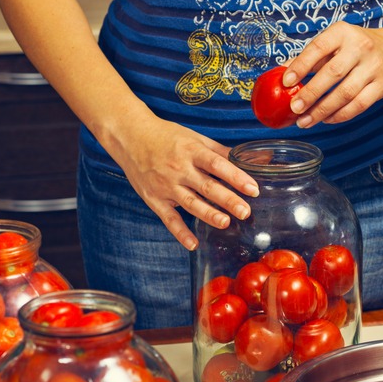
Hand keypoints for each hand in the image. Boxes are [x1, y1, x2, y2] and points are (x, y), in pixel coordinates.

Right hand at [107, 114, 258, 250]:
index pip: (217, 165)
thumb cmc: (166, 137)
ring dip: (208, 214)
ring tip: (225, 223)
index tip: (253, 189)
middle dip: (228, 200)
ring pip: (191, 203)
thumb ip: (221, 152)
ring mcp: (166, 185)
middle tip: (245, 211)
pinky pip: (169, 218)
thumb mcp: (194, 138)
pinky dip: (180, 233)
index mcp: (192, 151)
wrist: (130, 137)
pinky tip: (193, 244)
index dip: (236, 177)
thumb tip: (250, 159)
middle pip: (207, 186)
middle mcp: (179, 168)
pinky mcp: (154, 199)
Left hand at [282, 21, 382, 127]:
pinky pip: (359, 105)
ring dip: (322, 110)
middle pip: (333, 74)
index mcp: (343, 32)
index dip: (301, 65)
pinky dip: (340, 115)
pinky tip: (326, 119)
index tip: (286, 82)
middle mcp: (360, 47)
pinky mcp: (382, 86)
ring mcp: (374, 67)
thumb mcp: (335, 43)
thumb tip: (282, 72)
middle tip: (295, 108)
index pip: (319, 47)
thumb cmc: (356, 48)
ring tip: (305, 121)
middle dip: (311, 93)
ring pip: (346, 93)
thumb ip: (310, 57)